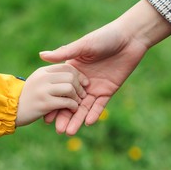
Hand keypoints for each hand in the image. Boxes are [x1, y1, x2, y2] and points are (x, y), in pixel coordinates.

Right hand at [15, 64, 88, 126]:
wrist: (9, 110)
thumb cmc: (26, 97)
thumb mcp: (37, 80)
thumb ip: (50, 74)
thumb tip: (63, 68)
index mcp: (43, 71)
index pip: (66, 67)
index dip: (78, 75)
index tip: (84, 83)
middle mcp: (43, 78)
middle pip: (70, 76)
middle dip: (80, 86)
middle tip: (82, 95)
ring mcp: (43, 90)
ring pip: (69, 88)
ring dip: (77, 97)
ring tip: (77, 103)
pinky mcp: (45, 104)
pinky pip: (66, 102)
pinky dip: (73, 106)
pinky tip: (73, 109)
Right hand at [40, 0, 170, 134]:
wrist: (129, 38)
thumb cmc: (104, 37)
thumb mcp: (83, 45)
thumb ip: (64, 53)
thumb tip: (41, 55)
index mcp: (73, 70)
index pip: (60, 90)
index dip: (54, 102)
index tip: (45, 115)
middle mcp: (83, 81)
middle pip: (71, 102)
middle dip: (64, 116)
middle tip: (57, 130)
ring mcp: (96, 87)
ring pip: (85, 107)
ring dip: (78, 119)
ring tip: (69, 132)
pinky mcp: (109, 90)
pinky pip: (100, 105)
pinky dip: (94, 113)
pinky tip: (88, 123)